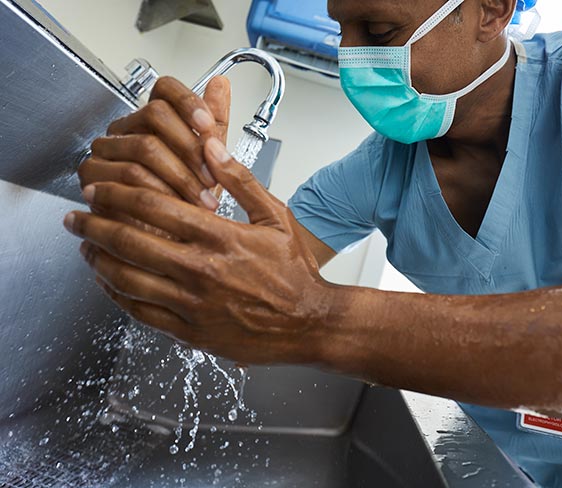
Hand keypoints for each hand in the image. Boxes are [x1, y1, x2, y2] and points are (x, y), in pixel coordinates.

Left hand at [64, 138, 334, 364]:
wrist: (309, 323)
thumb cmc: (294, 272)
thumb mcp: (276, 218)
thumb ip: (241, 181)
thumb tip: (211, 146)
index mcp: (219, 236)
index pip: (153, 207)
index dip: (116, 194)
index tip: (98, 188)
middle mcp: (200, 270)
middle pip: (129, 241)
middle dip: (94, 224)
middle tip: (74, 215)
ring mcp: (192, 304)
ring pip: (127, 279)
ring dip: (98, 259)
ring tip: (85, 246)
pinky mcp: (190, 332)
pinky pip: (141, 312)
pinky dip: (117, 295)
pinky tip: (107, 283)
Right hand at [78, 76, 230, 210]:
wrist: (166, 244)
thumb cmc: (186, 203)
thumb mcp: (209, 162)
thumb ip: (214, 124)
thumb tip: (221, 84)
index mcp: (152, 120)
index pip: (164, 90)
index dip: (188, 102)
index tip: (208, 125)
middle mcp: (127, 130)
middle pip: (155, 114)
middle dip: (191, 148)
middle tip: (212, 175)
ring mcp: (107, 151)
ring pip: (144, 146)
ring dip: (182, 176)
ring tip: (202, 199)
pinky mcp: (93, 177)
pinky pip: (128, 175)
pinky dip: (159, 192)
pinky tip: (176, 206)